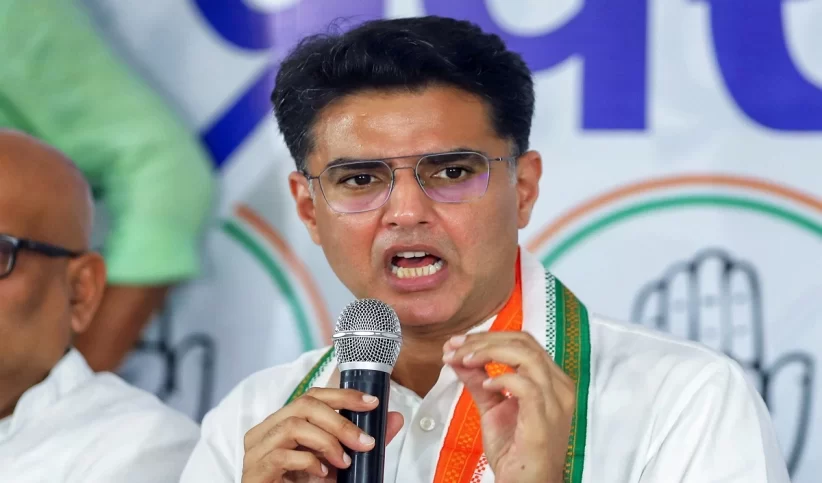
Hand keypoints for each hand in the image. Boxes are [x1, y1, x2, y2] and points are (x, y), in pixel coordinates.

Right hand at [242, 387, 403, 482]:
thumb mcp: (338, 461)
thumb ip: (362, 440)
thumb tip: (394, 418)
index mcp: (283, 422)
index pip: (313, 395)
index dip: (344, 395)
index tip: (372, 403)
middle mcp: (266, 430)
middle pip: (304, 404)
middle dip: (340, 421)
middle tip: (365, 442)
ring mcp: (257, 450)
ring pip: (293, 426)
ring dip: (327, 442)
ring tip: (344, 462)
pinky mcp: (255, 470)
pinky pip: (282, 455)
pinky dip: (309, 462)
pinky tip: (323, 474)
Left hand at [443, 332, 573, 482]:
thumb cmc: (516, 452)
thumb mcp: (492, 408)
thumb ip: (478, 381)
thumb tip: (459, 358)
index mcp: (551, 381)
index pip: (523, 342)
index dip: (488, 337)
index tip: (458, 342)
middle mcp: (558, 386)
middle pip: (524, 342)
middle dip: (484, 340)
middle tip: (455, 347)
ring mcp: (555, 401)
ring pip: (525, 355)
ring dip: (488, 352)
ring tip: (464, 360)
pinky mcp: (544, 417)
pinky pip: (526, 385)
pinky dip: (501, 379)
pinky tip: (485, 386)